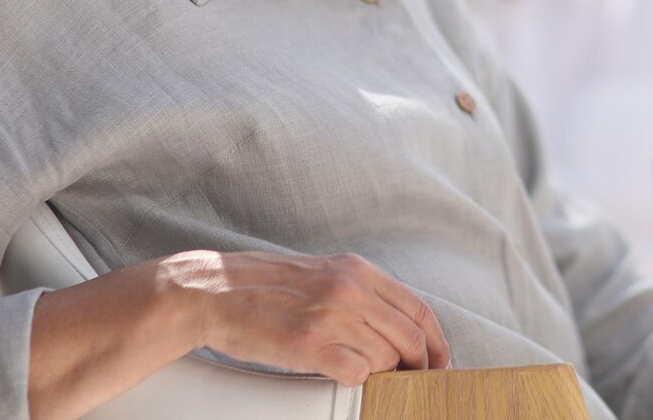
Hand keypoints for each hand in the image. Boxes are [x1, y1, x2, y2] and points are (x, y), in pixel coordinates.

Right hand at [163, 249, 450, 384]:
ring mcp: (331, 315)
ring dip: (379, 372)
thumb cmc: (265, 287)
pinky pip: (356, 372)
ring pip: (385, 357)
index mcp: (356, 270)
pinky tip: (336, 373)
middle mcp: (349, 288)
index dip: (435, 341)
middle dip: (417, 365)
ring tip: (359, 371)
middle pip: (410, 336)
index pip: (418, 308)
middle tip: (411, 381)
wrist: (213, 292)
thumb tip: (396, 324)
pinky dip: (354, 379)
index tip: (439, 362)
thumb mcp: (322, 273)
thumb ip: (360, 292)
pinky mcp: (309, 344)